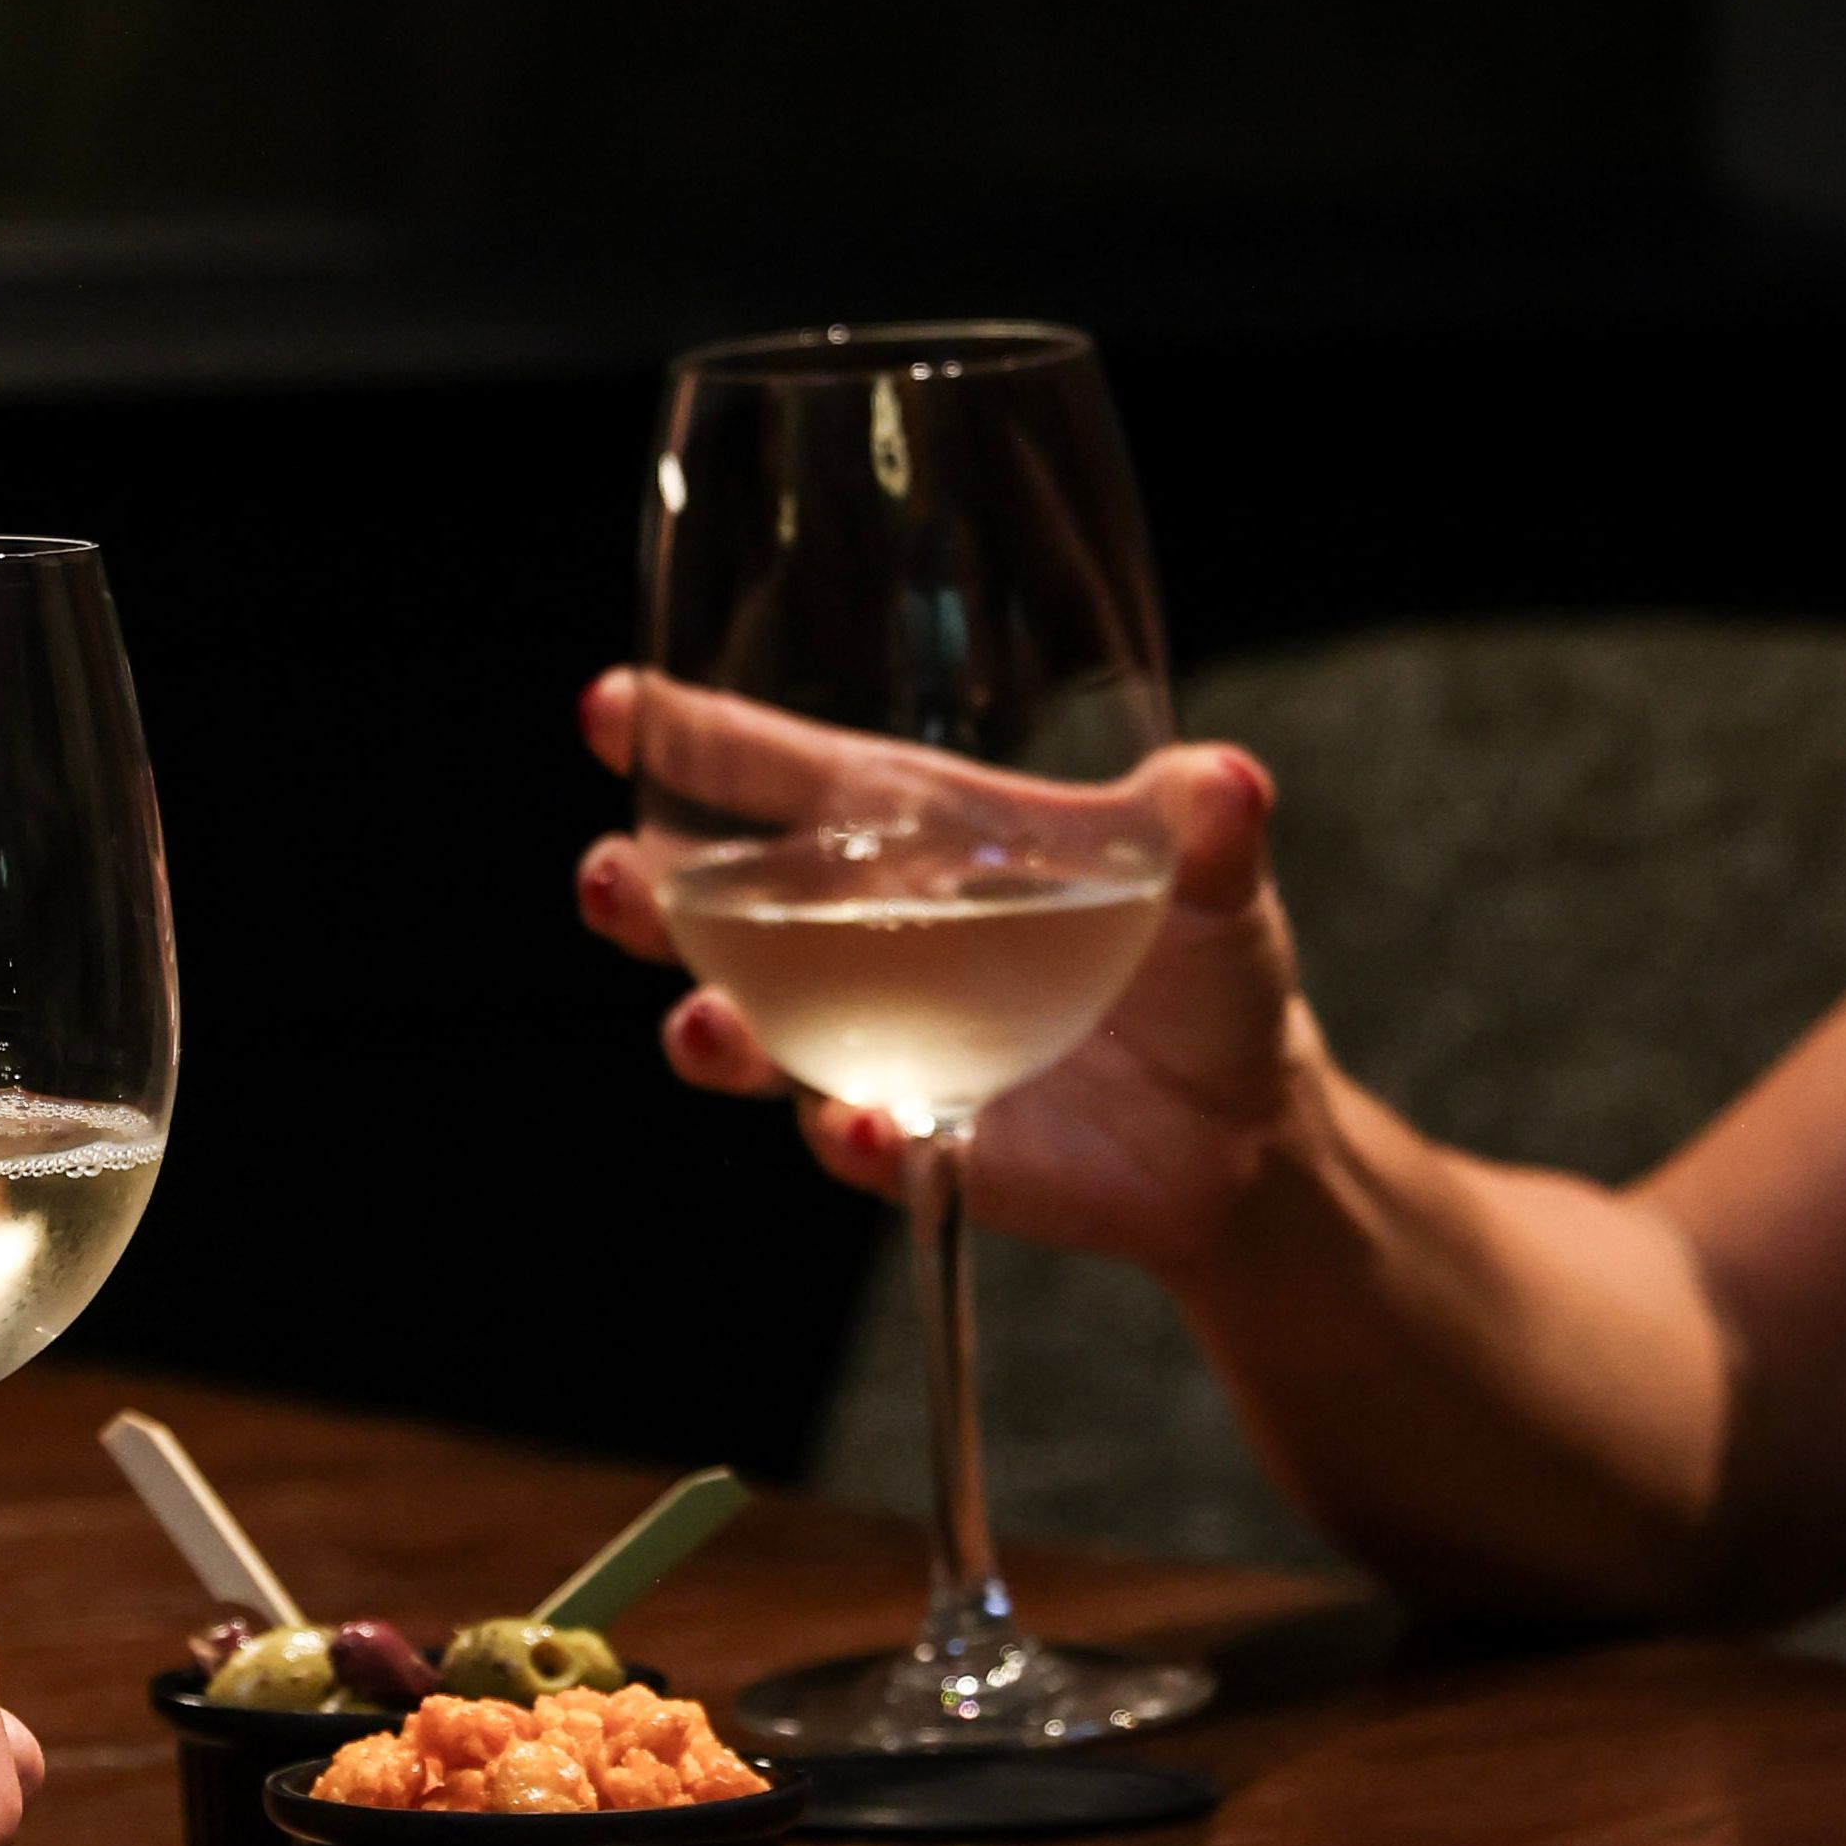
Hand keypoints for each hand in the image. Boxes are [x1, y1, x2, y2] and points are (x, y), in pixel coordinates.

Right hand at [571, 668, 1312, 1271]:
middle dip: (641, 898)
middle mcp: (862, 940)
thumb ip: (1206, 831)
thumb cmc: (1203, 969)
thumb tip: (1225, 783)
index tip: (608, 707)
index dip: (687, 739)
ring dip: (710, 1030)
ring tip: (706, 1022)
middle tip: (609, 881)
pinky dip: (849, 1132)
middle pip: (710, 911)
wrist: (1237, 1131)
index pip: (776, 778)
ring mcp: (871, 1044)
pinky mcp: (911, 1137)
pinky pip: (854, 1137)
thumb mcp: (1217, 882)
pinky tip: (865, 1124)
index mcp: (912, 841)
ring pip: (745, 1034)